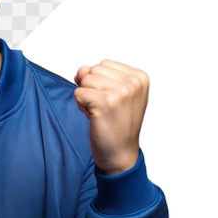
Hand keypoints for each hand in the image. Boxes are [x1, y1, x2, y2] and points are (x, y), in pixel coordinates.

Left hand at [73, 60, 148, 174]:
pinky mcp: (104, 102)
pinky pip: (78, 93)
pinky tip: (95, 117)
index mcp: (139, 77)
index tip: (112, 102)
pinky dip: (81, 106)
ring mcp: (120, 91)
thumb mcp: (114, 93)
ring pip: (84, 79)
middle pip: (93, 70)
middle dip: (92, 89)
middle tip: (105, 109)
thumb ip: (98, 76)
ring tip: (100, 112)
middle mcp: (133, 82)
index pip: (103, 65)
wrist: (120, 153)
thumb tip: (81, 69)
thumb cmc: (117, 124)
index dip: (100, 83)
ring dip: (86, 97)